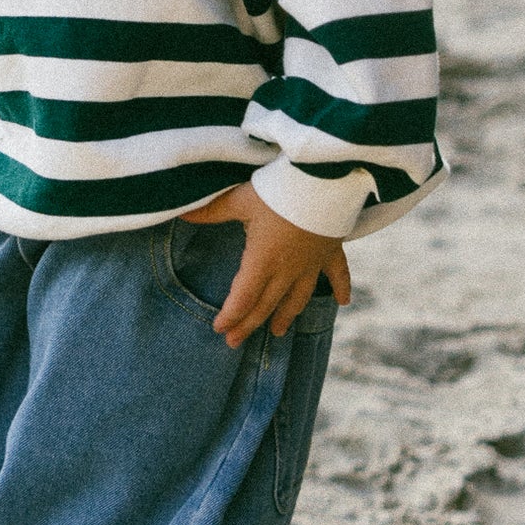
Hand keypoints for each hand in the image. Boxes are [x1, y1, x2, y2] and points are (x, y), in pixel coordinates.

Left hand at [179, 182, 351, 348]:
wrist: (325, 181)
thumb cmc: (279, 191)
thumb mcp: (239, 199)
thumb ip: (210, 210)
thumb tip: (181, 214)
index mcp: (262, 260)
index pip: (242, 297)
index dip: (230, 316)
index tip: (219, 329)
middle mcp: (287, 269)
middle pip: (266, 304)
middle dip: (249, 324)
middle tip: (234, 342)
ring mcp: (312, 262)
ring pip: (298, 297)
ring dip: (286, 315)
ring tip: (278, 331)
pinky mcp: (331, 249)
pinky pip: (338, 274)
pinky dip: (341, 288)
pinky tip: (343, 302)